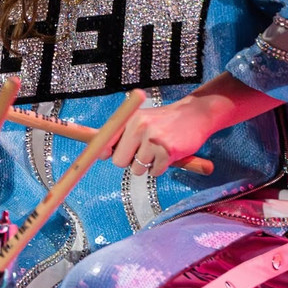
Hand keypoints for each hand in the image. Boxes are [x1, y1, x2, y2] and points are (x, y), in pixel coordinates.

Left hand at [110, 72, 282, 176]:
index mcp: (130, 119)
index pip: (106, 138)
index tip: (92, 151)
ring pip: (137, 170)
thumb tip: (101, 153)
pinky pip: (154, 173)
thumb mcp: (141, 120)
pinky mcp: (167, 152)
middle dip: (129, 162)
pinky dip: (160, 168)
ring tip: (157, 150)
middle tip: (142, 152)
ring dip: (146, 166)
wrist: (194, 115)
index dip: (98, 149)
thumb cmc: (164, 121)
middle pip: (119, 161)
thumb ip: (122, 134)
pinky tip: (167, 154)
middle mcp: (139, 127)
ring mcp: (153, 139)